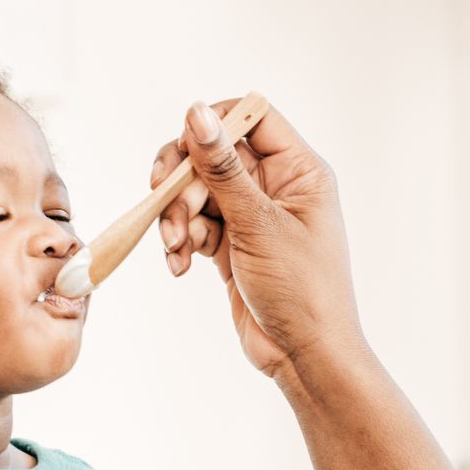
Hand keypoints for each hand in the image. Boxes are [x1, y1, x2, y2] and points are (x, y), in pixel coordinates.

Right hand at [151, 99, 363, 378]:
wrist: (304, 356)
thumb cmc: (302, 290)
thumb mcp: (259, 224)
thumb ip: (223, 169)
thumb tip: (197, 113)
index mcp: (299, 170)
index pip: (251, 116)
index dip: (213, 124)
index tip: (186, 150)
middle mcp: (276, 186)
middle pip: (213, 153)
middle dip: (183, 180)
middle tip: (165, 201)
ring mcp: (252, 216)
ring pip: (197, 191)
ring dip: (177, 216)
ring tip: (177, 247)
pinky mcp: (232, 244)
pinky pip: (195, 225)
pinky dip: (182, 241)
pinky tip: (181, 265)